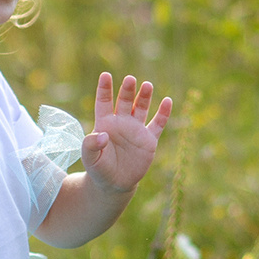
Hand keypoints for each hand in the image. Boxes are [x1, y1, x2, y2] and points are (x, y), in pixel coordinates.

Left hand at [81, 72, 171, 193]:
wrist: (114, 183)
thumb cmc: (98, 168)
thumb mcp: (90, 158)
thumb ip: (91, 144)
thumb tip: (102, 134)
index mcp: (104, 123)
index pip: (104, 102)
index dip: (104, 88)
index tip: (105, 75)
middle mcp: (121, 122)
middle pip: (124, 101)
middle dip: (127, 90)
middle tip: (130, 79)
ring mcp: (136, 129)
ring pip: (141, 108)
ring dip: (144, 97)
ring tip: (147, 85)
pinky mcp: (149, 140)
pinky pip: (158, 124)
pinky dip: (163, 113)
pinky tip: (167, 101)